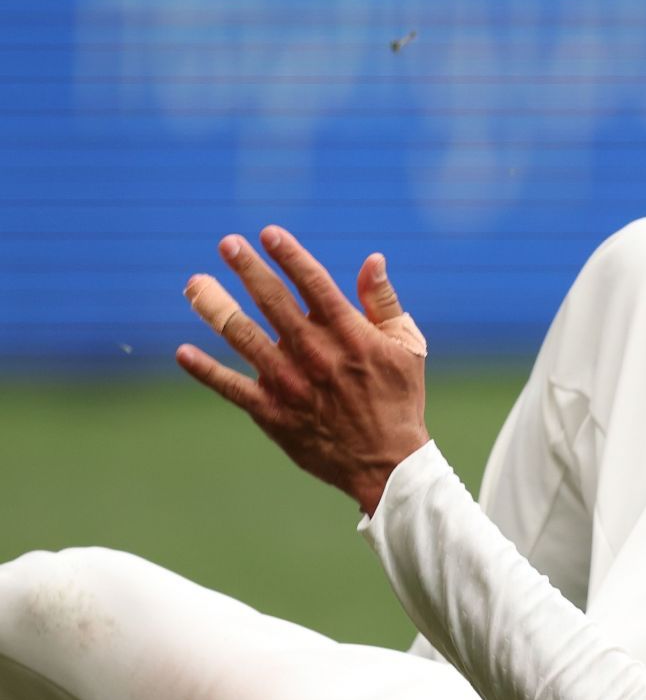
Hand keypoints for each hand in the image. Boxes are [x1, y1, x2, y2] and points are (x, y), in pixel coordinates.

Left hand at [177, 227, 430, 516]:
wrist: (387, 465)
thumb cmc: (399, 401)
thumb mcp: (407, 348)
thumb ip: (385, 302)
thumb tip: (372, 260)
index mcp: (350, 335)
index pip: (314, 283)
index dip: (290, 256)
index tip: (268, 233)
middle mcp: (315, 354)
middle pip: (273, 302)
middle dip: (248, 269)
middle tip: (227, 243)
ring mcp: (290, 384)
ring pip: (243, 337)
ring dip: (216, 307)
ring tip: (194, 284)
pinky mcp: (273, 413)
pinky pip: (231, 388)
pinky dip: (206, 371)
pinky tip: (183, 353)